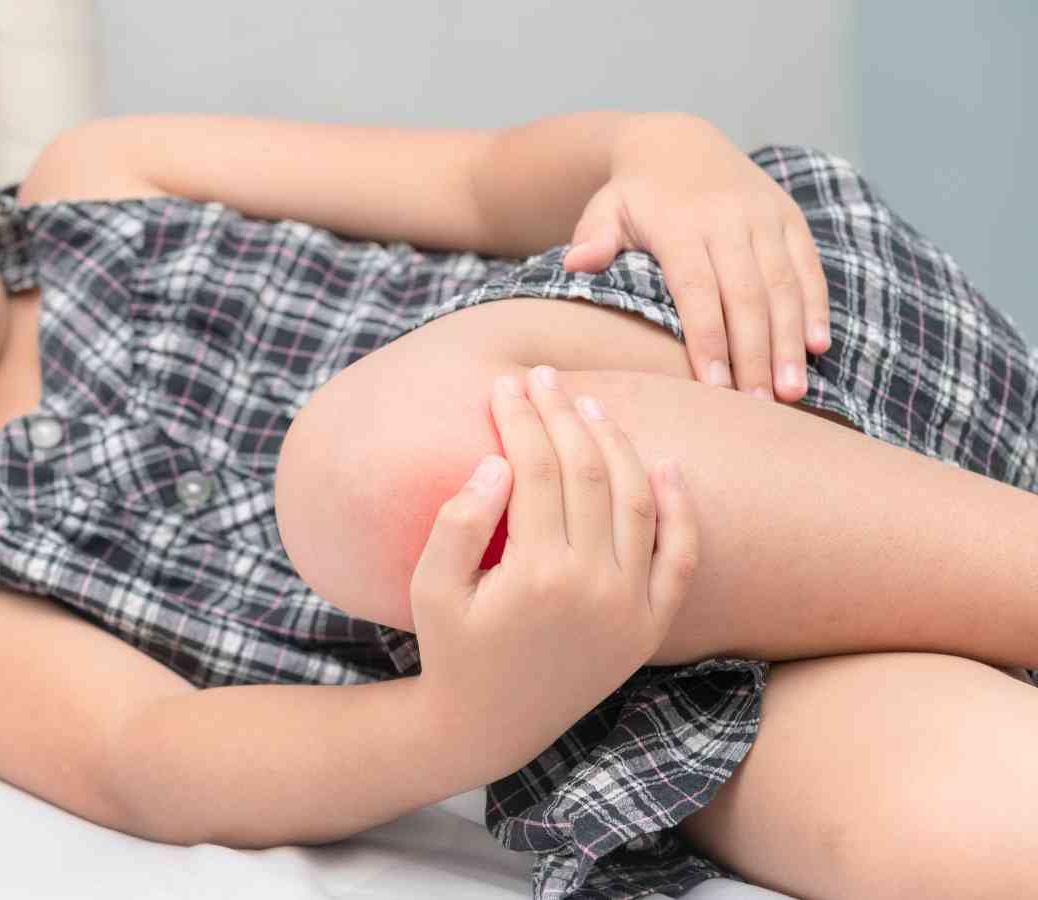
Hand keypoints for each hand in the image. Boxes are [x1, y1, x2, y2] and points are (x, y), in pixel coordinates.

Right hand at [408, 366, 698, 741]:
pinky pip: (681, 555)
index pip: (536, 469)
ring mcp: (631, 606)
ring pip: (638, 499)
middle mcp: (596, 587)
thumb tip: (499, 460)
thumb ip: (458, 522)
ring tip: (589, 405)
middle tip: (544, 377)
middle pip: (588, 472)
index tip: (504, 384)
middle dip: (563, 414)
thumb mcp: (431, 589)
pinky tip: (666, 462)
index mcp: (537, 574)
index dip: (521, 418)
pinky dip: (680, 506)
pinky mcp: (651, 624)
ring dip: (616, 443)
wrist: (491, 725)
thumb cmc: (452, 650)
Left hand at [563, 114, 831, 403]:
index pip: (698, 289)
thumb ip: (593, 237)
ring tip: (791, 391)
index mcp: (682, 224)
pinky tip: (817, 347)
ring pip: (783, 285)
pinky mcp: (789, 218)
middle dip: (756, 353)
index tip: (713, 387)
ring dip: (789, 340)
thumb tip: (577, 263)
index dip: (708, 339)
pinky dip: (814, 306)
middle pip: (747, 295)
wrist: (680, 143)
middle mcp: (730, 219)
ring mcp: (765, 218)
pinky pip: (808, 266)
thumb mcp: (605, 208)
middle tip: (760, 406)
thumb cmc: (634, 195)